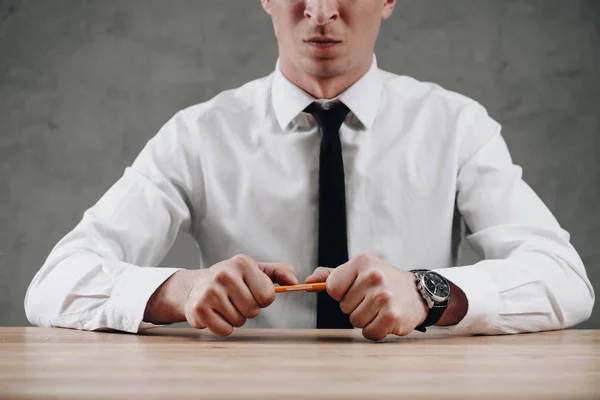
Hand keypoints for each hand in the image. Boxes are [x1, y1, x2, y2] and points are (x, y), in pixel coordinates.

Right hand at [184, 254, 297, 335]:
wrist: (195, 286)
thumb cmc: (232, 279)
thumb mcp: (256, 270)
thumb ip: (279, 273)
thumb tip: (295, 282)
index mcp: (242, 262)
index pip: (267, 295)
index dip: (262, 299)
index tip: (252, 292)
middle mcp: (225, 274)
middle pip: (253, 310)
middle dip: (248, 309)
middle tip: (235, 300)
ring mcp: (210, 291)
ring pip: (239, 321)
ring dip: (235, 318)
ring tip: (224, 305)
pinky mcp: (199, 309)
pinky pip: (224, 330)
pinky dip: (223, 327)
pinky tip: (215, 314)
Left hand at [305, 253, 428, 340]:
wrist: (417, 292)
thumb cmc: (382, 281)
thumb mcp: (358, 271)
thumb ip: (330, 275)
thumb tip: (307, 282)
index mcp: (361, 262)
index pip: (332, 288)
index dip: (341, 294)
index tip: (356, 290)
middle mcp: (373, 276)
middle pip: (344, 306)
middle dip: (355, 307)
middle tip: (373, 299)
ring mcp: (383, 297)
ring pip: (355, 321)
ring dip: (366, 319)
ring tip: (380, 308)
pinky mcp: (392, 316)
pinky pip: (369, 332)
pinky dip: (375, 330)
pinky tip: (386, 319)